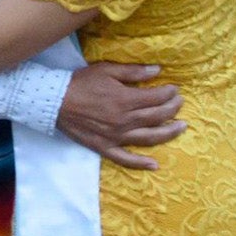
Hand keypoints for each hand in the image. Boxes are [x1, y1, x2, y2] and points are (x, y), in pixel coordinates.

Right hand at [56, 63, 185, 169]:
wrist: (54, 101)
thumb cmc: (80, 83)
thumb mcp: (106, 70)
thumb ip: (133, 72)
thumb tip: (157, 71)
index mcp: (126, 100)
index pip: (157, 98)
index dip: (169, 93)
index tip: (174, 89)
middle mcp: (125, 120)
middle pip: (157, 116)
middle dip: (173, 108)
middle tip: (179, 103)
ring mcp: (116, 136)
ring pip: (149, 138)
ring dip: (169, 133)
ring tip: (181, 127)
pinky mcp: (105, 147)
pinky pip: (125, 159)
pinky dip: (140, 163)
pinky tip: (154, 165)